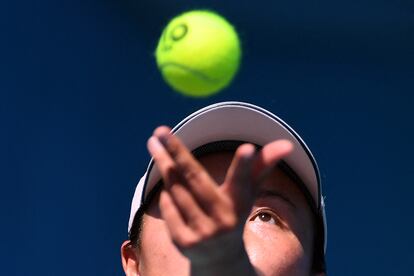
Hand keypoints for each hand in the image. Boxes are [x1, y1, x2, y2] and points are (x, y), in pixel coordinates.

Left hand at [147, 126, 292, 273]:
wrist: (221, 259)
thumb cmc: (235, 213)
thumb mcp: (248, 191)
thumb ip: (261, 166)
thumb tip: (287, 144)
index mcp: (241, 204)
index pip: (243, 181)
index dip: (244, 165)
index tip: (248, 148)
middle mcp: (223, 220)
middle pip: (194, 177)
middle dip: (175, 151)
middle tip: (160, 130)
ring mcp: (202, 233)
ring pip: (177, 190)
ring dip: (164, 165)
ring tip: (155, 145)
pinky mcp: (184, 243)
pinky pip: (168, 207)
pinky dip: (167, 193)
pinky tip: (167, 185)